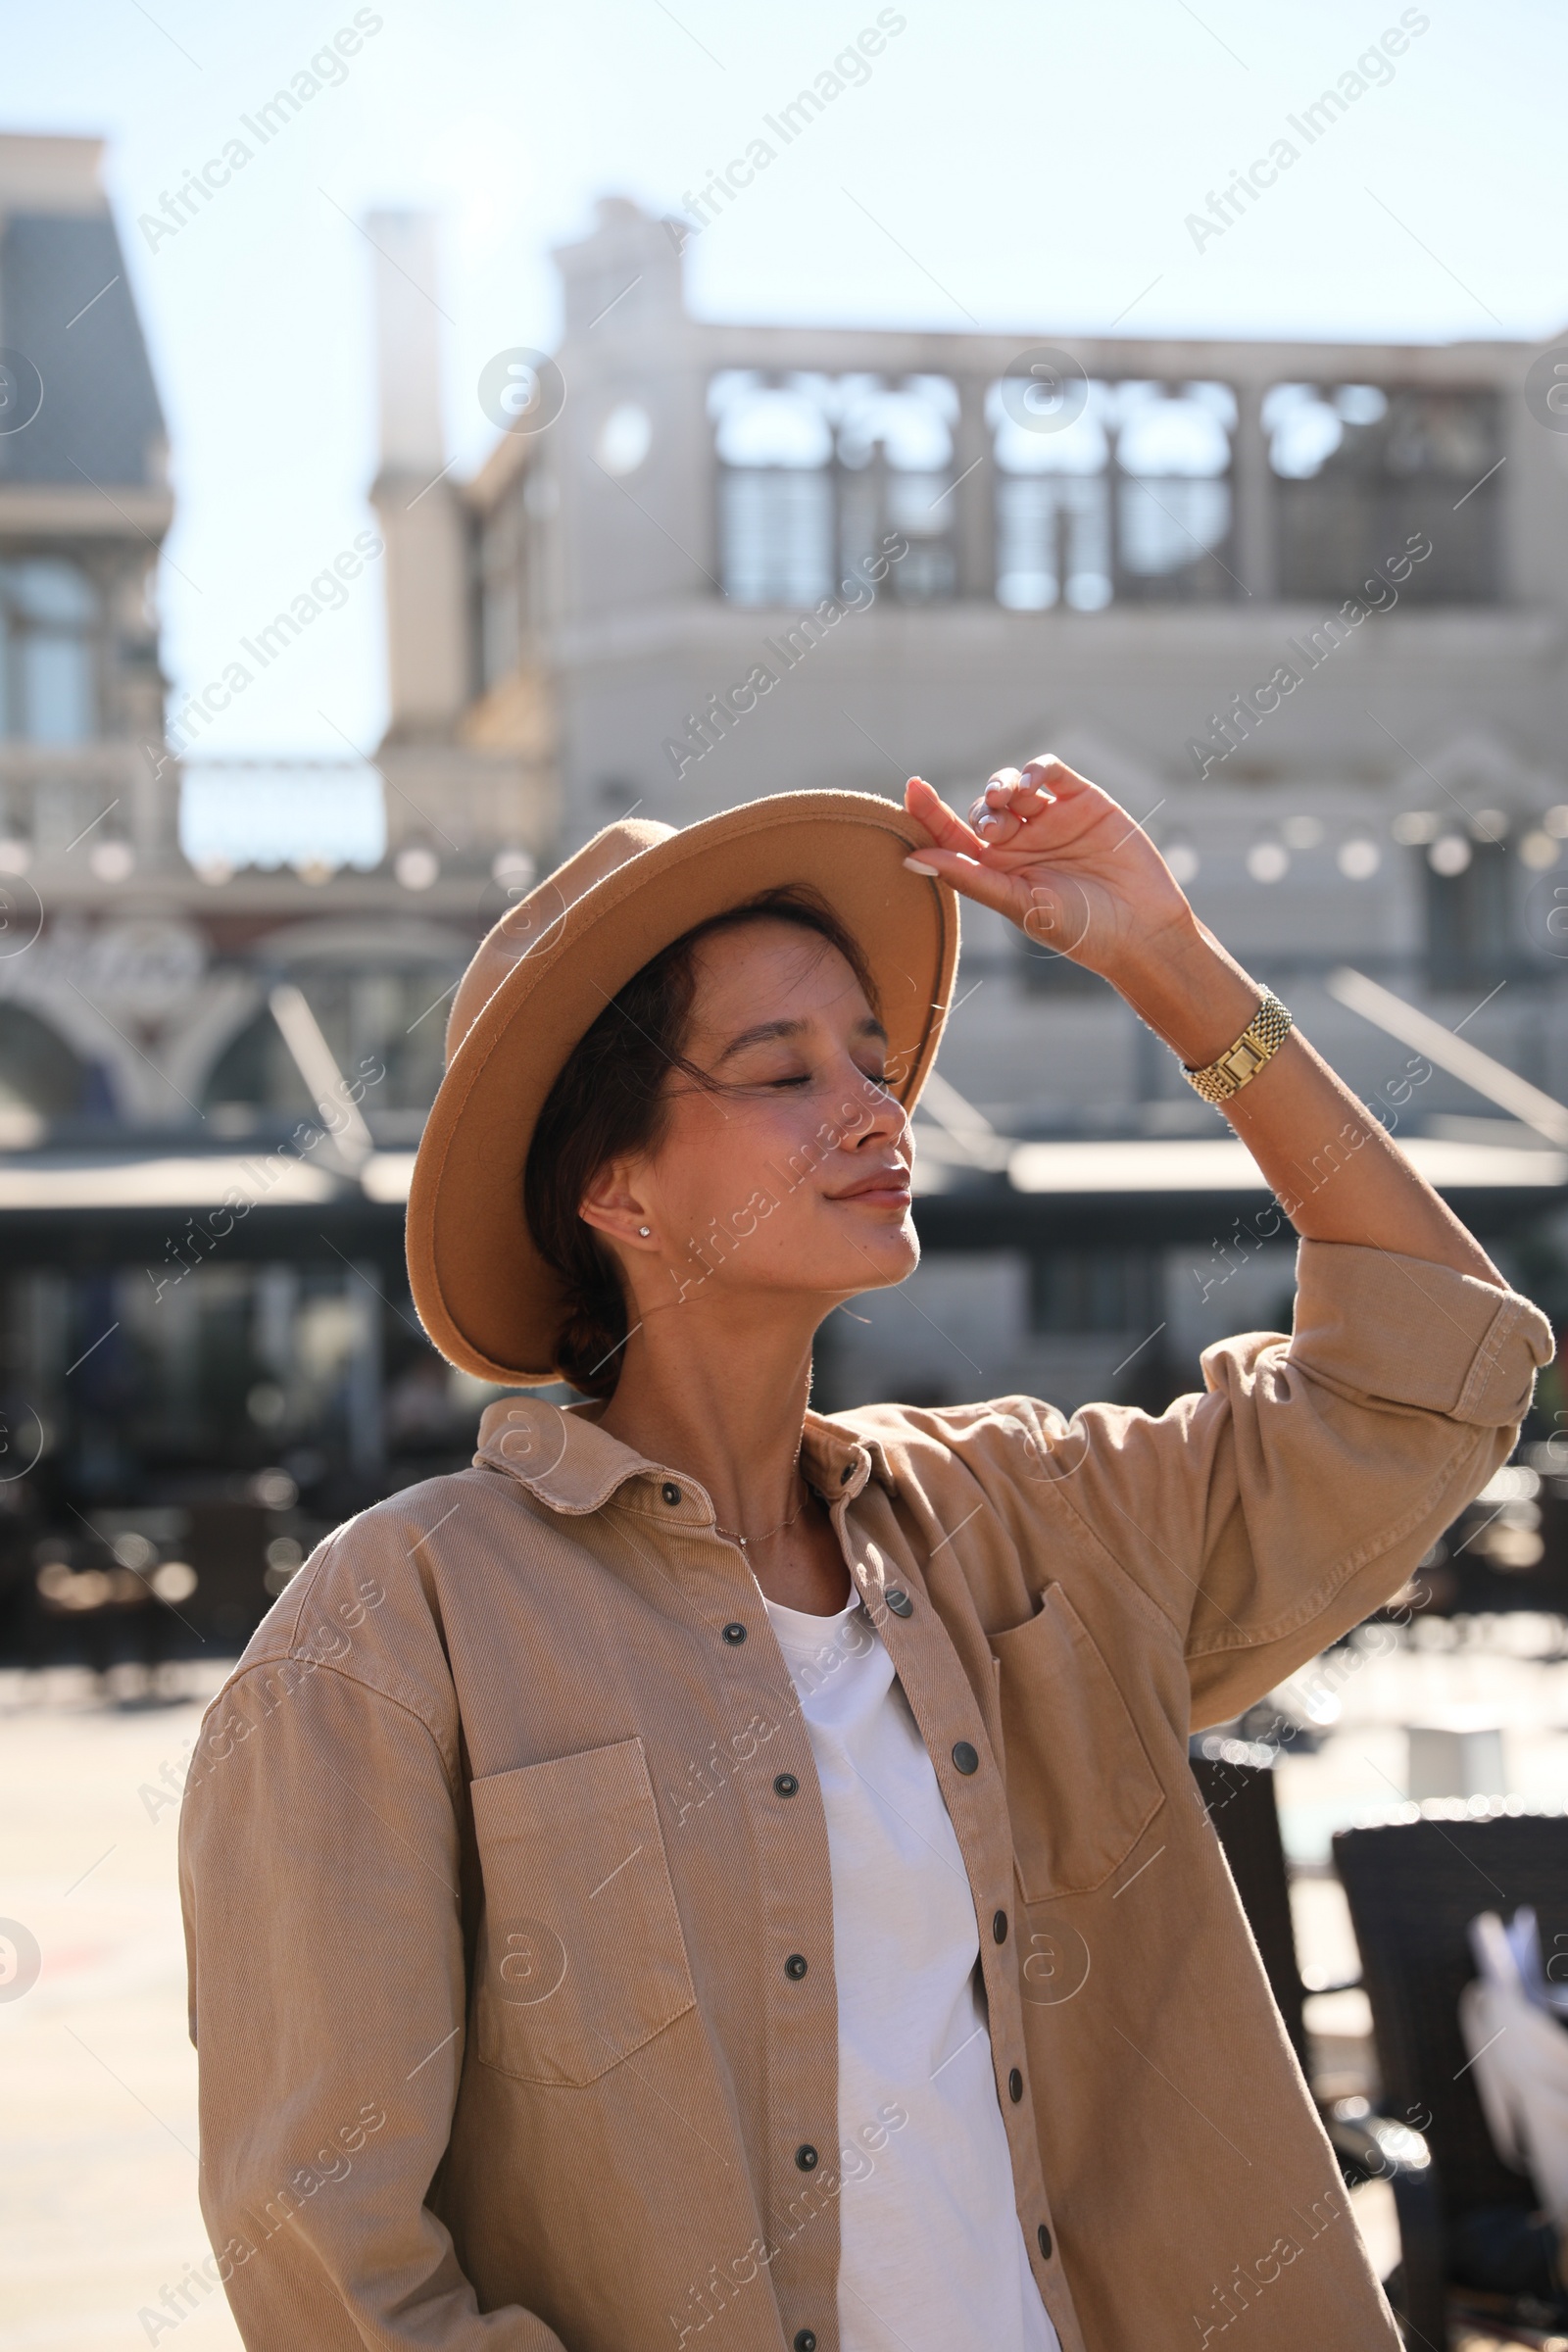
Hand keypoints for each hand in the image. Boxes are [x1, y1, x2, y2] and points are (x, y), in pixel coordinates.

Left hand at [903, 758, 1193, 985]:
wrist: (1142, 929)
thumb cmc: (1079, 929)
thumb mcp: (1018, 903)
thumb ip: (968, 877)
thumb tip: (910, 858)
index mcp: (997, 870)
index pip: (953, 836)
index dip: (929, 812)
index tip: (912, 788)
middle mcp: (1020, 843)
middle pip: (982, 808)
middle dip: (981, 809)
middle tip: (993, 827)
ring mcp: (1050, 819)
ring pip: (1012, 785)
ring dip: (1001, 785)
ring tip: (1005, 799)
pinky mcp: (1082, 801)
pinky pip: (1050, 773)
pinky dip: (1036, 770)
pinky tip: (1032, 783)